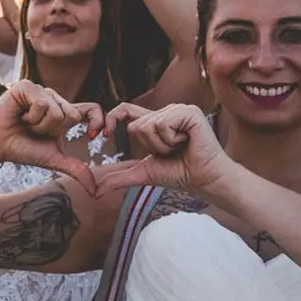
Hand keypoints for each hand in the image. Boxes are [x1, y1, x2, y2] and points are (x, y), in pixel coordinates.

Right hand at [0, 81, 103, 192]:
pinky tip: (19, 116)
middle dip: (53, 131)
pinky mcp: (27, 86)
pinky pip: (42, 103)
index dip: (99, 120)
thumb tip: (95, 189)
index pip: (91, 109)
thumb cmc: (22, 148)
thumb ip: (76, 169)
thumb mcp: (54, 159)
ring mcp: (41, 91)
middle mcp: (55, 99)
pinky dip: (31, 117)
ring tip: (26, 124)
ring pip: (57, 110)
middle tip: (36, 131)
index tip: (94, 136)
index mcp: (64, 112)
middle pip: (72, 114)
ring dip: (40, 125)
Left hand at [97, 104, 236, 194]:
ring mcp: (178, 109)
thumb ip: (121, 177)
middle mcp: (166, 111)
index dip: (111, 118)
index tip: (104, 135)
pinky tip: (187, 142)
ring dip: (162, 145)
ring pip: (149, 125)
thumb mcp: (144, 174)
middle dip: (150, 147)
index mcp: (155, 122)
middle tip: (171, 152)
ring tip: (180, 147)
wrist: (204, 179)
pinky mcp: (189, 112)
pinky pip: (163, 124)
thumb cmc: (181, 174)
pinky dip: (172, 141)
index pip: (126, 110)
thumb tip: (96, 190)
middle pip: (136, 125)